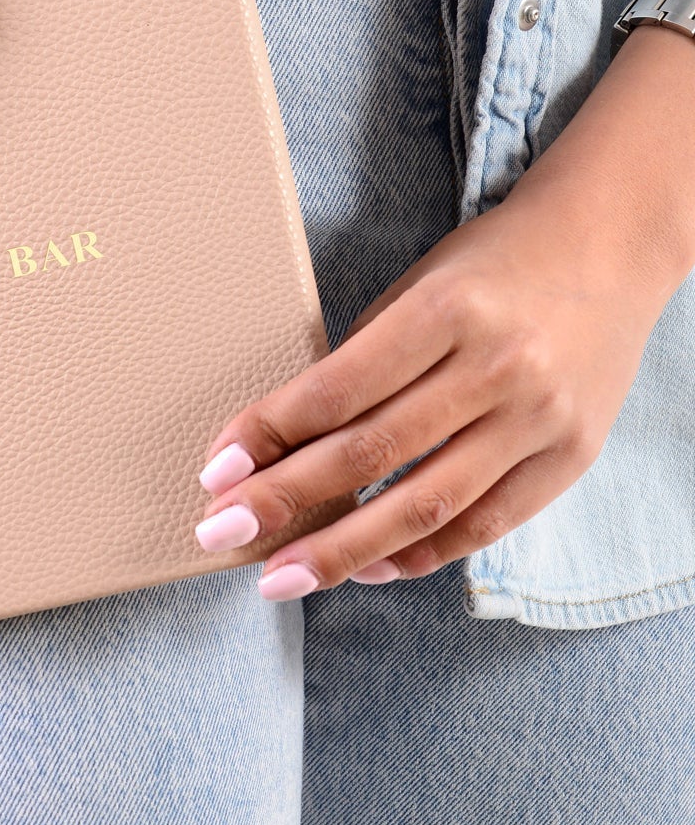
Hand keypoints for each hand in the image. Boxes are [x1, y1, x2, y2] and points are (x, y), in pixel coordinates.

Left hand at [192, 172, 665, 597]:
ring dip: (343, 550)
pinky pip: (484, 525)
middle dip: (286, 500)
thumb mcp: (421, 286)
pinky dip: (421, 552)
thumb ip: (366, 360)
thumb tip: (287, 442)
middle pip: (373, 453)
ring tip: (280, 576)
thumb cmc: (493, 264)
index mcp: (447, 310)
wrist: (608, 248)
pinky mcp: (571, 456)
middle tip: (221, 532)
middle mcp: (498, 366)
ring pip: (426, 505)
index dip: (270, 434)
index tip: (216, 470)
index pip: (339, 389)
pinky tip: (369, 568)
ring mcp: (540, 418)